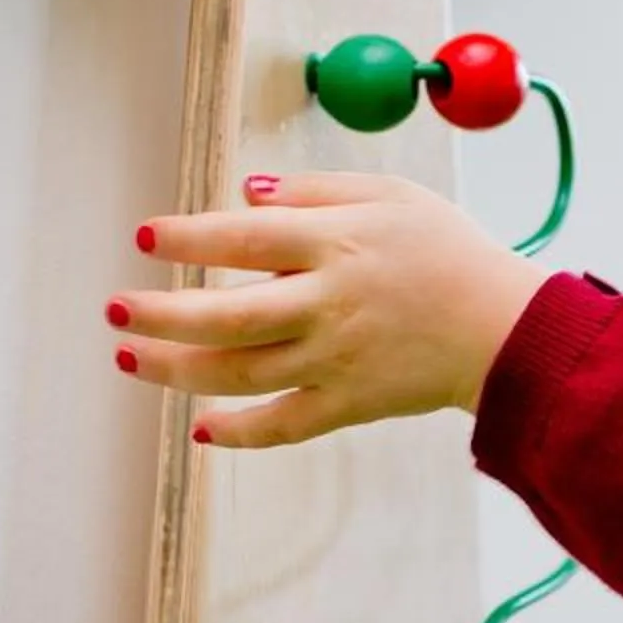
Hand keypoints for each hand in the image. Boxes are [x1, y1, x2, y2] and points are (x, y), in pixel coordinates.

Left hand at [109, 172, 550, 446]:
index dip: (187, 239)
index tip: (146, 238)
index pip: (242, 240)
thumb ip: (316, 190)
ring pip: (239, 372)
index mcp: (334, 244)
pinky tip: (202, 429)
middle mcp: (326, 304)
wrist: (508, 329)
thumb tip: (246, 192)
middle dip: (159, 314)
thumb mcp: (390, 195)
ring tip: (131, 358)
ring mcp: (334, 360)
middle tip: (114, 310)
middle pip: (224, 315)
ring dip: (176, 369)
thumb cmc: (451, 253)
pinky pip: (284, 425)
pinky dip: (240, 432)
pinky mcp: (350, 403)